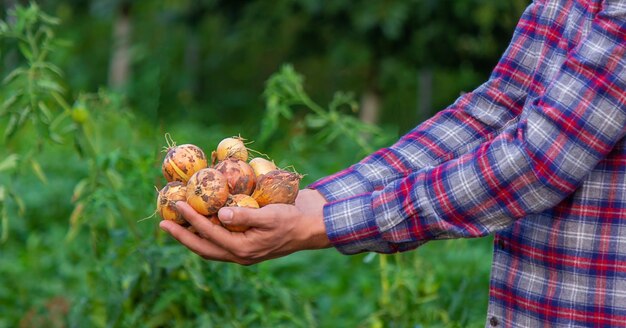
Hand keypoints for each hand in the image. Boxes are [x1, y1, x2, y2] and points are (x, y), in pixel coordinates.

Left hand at [159, 189, 330, 264]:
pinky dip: (207, 231)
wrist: (310, 227)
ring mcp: (242, 250)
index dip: (191, 219)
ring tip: (175, 222)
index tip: (177, 204)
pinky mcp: (246, 242)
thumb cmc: (293, 219)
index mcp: (243, 249)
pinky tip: (202, 219)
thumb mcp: (271, 216)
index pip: (209, 234)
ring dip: (191, 235)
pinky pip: (220, 240)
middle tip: (162, 222)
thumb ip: (245, 216)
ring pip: (209, 246)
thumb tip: (220, 215)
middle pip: (202, 247)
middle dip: (181, 235)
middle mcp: (239, 254)